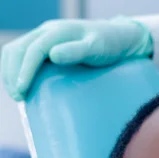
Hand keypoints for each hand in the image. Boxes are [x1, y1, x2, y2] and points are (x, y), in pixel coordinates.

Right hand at [1, 18, 152, 100]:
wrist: (118, 38)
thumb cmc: (110, 45)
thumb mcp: (97, 48)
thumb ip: (77, 51)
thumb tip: (53, 55)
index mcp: (57, 31)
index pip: (32, 50)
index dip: (24, 70)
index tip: (22, 90)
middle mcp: (47, 31)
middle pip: (18, 49)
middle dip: (12, 73)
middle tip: (18, 97)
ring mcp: (45, 37)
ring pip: (17, 51)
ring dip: (11, 70)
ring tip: (17, 93)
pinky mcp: (47, 45)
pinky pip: (24, 54)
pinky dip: (18, 68)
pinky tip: (22, 83)